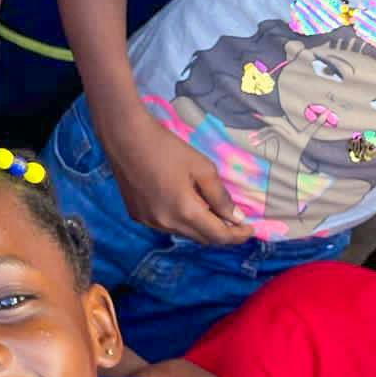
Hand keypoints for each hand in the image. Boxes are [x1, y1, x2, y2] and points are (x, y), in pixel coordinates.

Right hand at [99, 109, 253, 245]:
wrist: (124, 137)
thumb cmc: (166, 148)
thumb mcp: (202, 168)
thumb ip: (220, 196)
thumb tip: (235, 218)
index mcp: (185, 212)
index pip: (219, 236)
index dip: (238, 235)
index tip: (251, 229)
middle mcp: (166, 223)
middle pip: (202, 239)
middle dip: (222, 233)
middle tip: (235, 221)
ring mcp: (149, 221)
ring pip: (184, 233)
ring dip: (201, 227)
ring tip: (210, 211)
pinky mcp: (136, 214)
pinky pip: (166, 225)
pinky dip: (181, 221)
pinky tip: (183, 205)